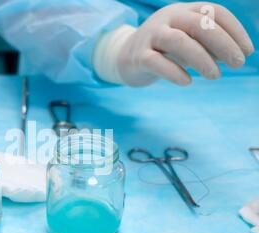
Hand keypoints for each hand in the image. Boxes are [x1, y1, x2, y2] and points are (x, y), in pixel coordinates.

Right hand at [117, 2, 254, 86]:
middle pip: (198, 24)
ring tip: (215, 76)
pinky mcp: (138, 56)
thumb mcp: (188, 44)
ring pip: (178, 41)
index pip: (214, 12)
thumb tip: (234, 55)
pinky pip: (156, 62)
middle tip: (238, 64)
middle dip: (222, 44)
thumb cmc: (163, 50)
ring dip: (201, 59)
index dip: (234, 30)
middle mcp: (167, 18)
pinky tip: (187, 82)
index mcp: (183, 11)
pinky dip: (174, 72)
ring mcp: (150, 36)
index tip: (248, 50)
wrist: (124, 57)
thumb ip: (208, 47)